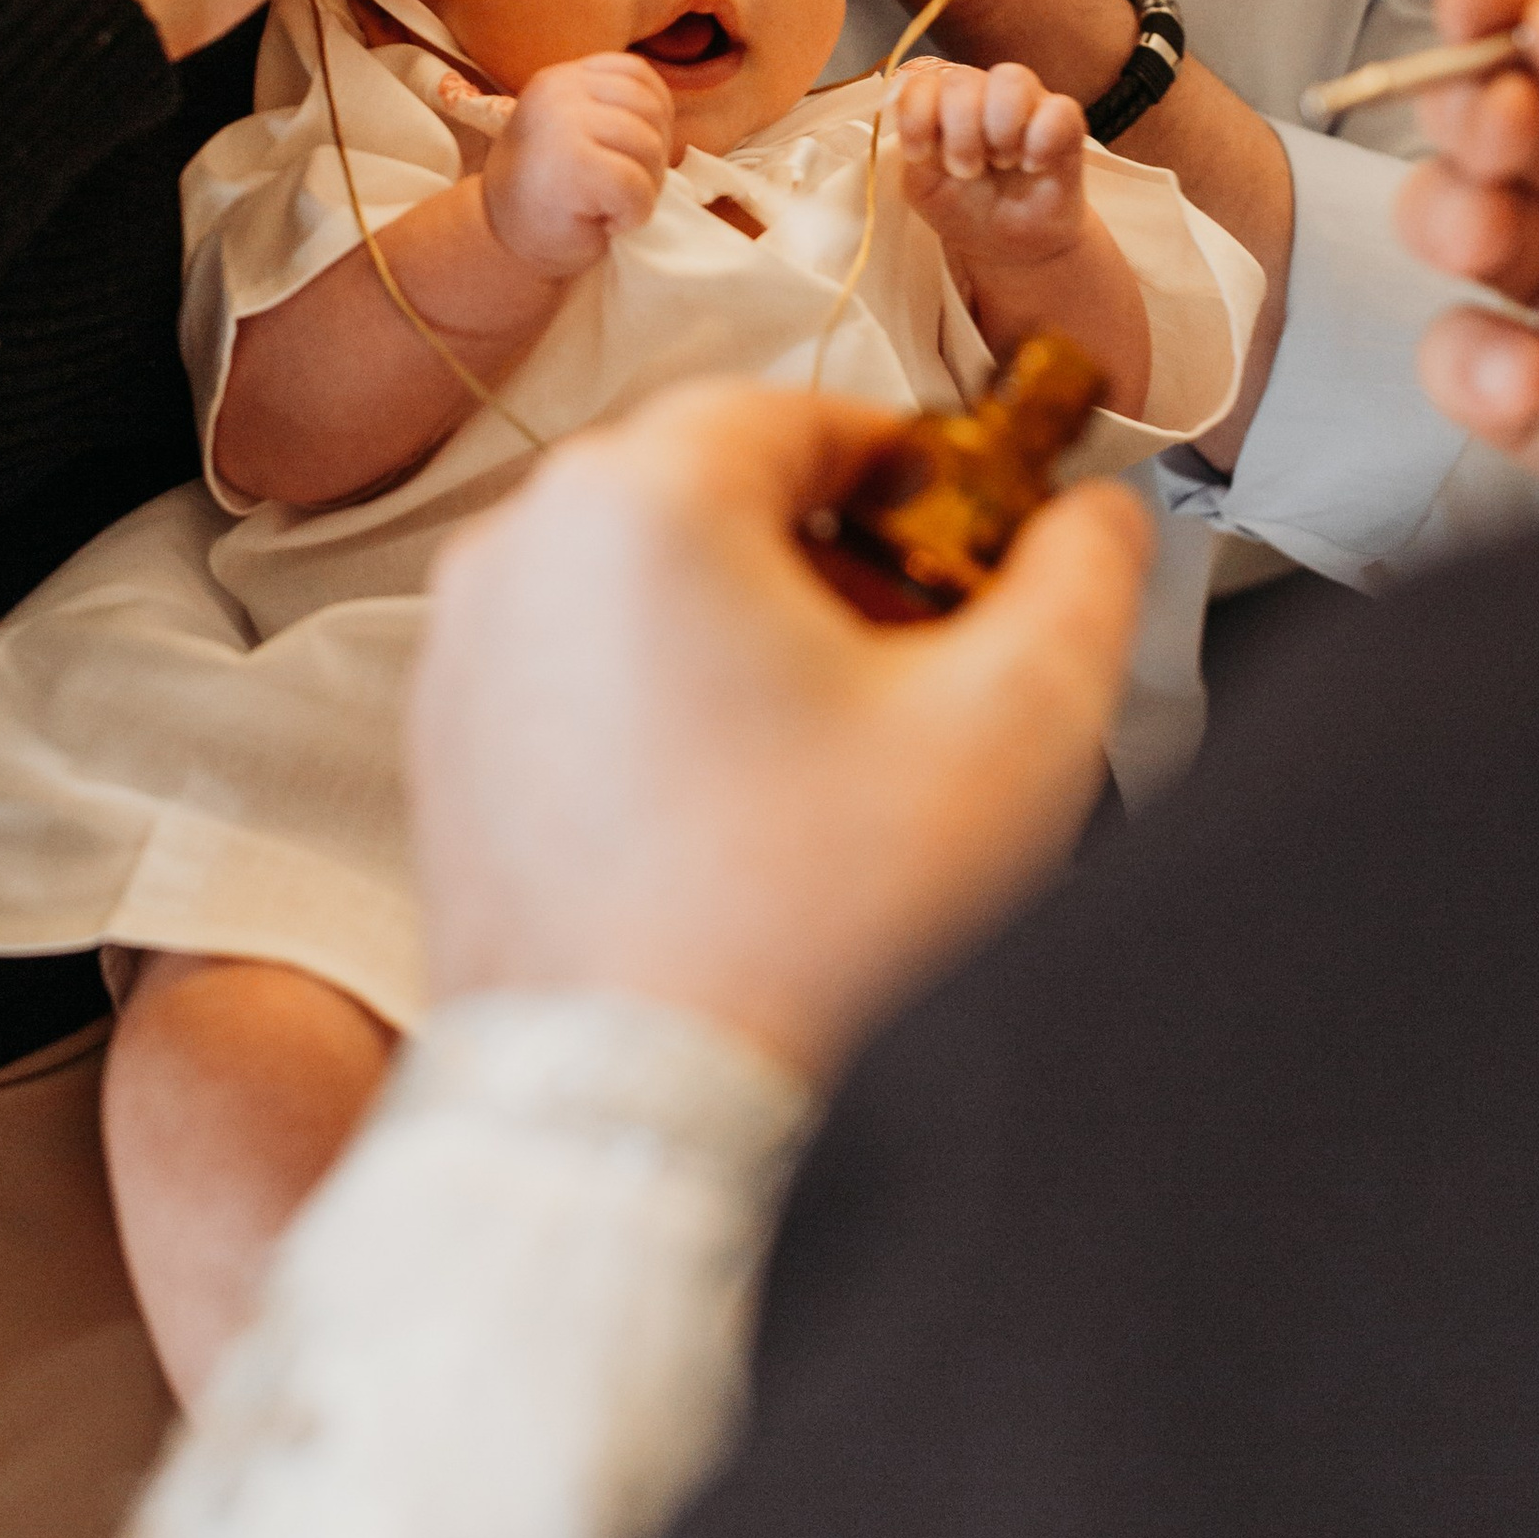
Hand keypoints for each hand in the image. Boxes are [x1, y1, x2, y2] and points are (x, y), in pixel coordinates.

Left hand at [411, 385, 1144, 1085]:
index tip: (980, 557)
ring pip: (644, 581)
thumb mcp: (1015, 723)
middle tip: (926, 662)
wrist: (645, 1121)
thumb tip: (1094, 515)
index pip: (809, 417)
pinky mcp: (444, 751)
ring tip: (842, 749)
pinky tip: (743, 807)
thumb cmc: (815, 925)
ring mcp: (463, 653)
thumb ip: (1084, 575)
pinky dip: (662, 699)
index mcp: (642, 497)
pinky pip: (576, 669)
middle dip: (835, 556)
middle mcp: (521, 547)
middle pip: (718, 492)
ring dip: (749, 627)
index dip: (918, 481)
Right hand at [480, 54, 675, 278]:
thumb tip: (665, 120)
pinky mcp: (571, 166)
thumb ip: (610, 111)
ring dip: (646, 187)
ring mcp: (561, 125)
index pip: (637, 73)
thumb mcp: (575, 132)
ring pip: (648, 146)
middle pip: (649, 109)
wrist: (501, 243)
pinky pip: (636, 185)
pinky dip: (634, 213)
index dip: (655, 115)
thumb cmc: (549, 194)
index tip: (631, 154)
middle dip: (654, 156)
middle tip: (622, 190)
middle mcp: (559, 91)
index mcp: (563, 79)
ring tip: (613, 206)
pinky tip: (607, 223)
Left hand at [896, 60, 1088, 269]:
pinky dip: (1041, 140)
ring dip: (1000, 126)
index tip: (919, 155)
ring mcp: (1025, 100)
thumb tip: (916, 117)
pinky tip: (1033, 165)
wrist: (1009, 243)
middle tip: (967, 171)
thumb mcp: (925, 186)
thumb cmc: (964, 207)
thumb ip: (917, 150)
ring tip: (1002, 162)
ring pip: (1012, 78)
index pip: (922, 80)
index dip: (916, 114)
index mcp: (941, 101)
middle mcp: (982, 91)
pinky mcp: (1064, 119)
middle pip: (963, 80)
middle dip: (960, 132)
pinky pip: (1058, 108)